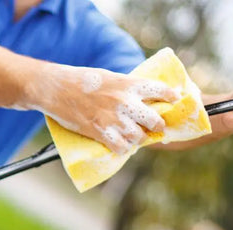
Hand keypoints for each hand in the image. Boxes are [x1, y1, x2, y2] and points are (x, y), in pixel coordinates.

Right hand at [20, 64, 178, 153]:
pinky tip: (119, 146)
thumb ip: (125, 87)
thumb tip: (138, 96)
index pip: (161, 91)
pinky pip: (121, 148)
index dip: (171, 97)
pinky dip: (122, 149)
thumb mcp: (109, 77)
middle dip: (157, 127)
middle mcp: (126, 102)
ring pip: (139, 138)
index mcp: (129, 84)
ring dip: (137, 139)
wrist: (57, 88)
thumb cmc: (81, 80)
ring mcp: (114, 119)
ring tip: (133, 137)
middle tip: (155, 129)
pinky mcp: (101, 132)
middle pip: (155, 121)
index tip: (175, 100)